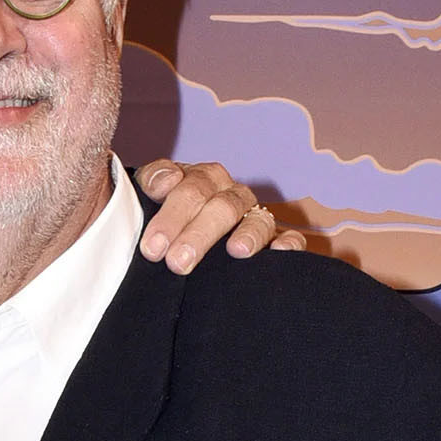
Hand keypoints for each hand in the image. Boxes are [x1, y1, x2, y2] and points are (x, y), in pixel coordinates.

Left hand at [135, 159, 306, 274]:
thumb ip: (153, 179)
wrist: (177, 233)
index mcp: (203, 178)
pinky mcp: (276, 239)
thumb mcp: (150, 191)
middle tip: (177, 263)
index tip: (153, 247)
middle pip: (222, 207)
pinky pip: (291, 237)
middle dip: (198, 235)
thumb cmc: (163, 211)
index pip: (191, 189)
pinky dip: (289, 243)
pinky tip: (278, 253)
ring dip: (248, 235)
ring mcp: (255, 216)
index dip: (171, 217)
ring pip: (257, 220)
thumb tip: (165, 183)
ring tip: (236, 251)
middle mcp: (232, 194)